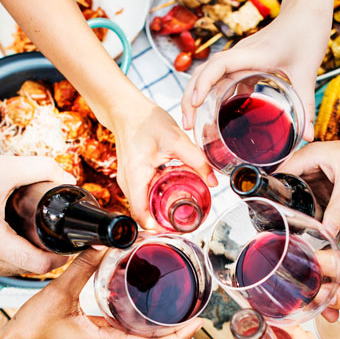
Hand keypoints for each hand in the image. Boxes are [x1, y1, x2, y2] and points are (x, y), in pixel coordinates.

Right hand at [0, 155, 74, 278]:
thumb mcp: (3, 169)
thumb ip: (41, 169)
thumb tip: (68, 179)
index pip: (40, 265)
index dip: (60, 256)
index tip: (67, 244)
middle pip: (30, 268)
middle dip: (43, 252)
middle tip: (50, 233)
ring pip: (15, 270)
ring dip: (25, 256)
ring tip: (27, 233)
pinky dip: (8, 258)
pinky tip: (9, 240)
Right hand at [0, 246, 200, 338]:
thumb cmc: (29, 332)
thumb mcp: (58, 292)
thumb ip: (82, 266)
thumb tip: (106, 242)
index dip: (180, 337)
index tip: (199, 324)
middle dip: (176, 329)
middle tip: (194, 309)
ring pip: (138, 338)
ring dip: (158, 326)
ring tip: (175, 305)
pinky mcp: (90, 338)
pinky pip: (122, 332)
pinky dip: (136, 321)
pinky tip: (137, 305)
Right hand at [111, 100, 215, 228]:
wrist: (126, 109)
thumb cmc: (146, 121)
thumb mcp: (176, 139)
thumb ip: (196, 160)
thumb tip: (213, 181)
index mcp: (136, 176)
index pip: (141, 214)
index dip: (157, 227)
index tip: (176, 229)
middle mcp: (126, 182)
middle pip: (142, 213)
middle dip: (161, 221)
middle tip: (184, 222)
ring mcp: (126, 180)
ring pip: (141, 205)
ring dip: (158, 209)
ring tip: (179, 210)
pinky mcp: (129, 176)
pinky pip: (141, 194)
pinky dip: (154, 198)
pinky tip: (169, 193)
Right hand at [180, 15, 327, 140]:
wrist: (306, 13)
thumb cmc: (305, 34)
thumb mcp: (307, 72)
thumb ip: (306, 104)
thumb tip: (307, 136)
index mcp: (252, 54)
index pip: (218, 66)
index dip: (203, 84)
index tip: (195, 104)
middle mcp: (240, 54)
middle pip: (204, 72)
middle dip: (190, 97)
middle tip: (186, 124)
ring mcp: (240, 58)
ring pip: (209, 75)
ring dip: (197, 95)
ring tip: (192, 123)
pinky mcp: (244, 62)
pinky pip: (223, 78)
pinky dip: (215, 95)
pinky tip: (217, 115)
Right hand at [277, 134, 339, 231]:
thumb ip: (336, 212)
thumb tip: (325, 233)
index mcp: (309, 156)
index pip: (280, 174)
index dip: (273, 192)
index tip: (270, 210)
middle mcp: (310, 162)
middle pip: (288, 186)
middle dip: (287, 204)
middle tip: (284, 223)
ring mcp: (318, 171)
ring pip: (302, 193)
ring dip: (302, 207)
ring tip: (299, 226)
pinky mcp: (328, 180)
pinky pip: (315, 196)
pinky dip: (315, 208)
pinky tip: (315, 222)